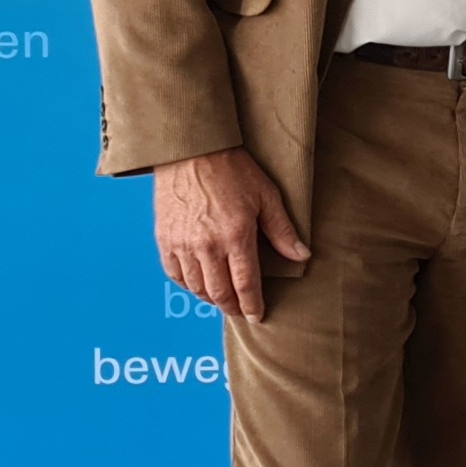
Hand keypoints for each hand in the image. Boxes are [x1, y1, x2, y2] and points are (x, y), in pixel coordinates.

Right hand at [155, 146, 309, 322]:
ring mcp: (182, 244)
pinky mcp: (164, 239)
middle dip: (232, 307)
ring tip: (222, 298)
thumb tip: (301, 255)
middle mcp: (207, 246)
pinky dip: (187, 284)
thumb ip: (282, 230)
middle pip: (220, 293)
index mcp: (236, 236)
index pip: (246, 284)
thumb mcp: (266, 196)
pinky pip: (174, 274)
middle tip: (241, 312)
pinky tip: (198, 283)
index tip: (257, 316)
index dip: (253, 305)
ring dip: (210, 298)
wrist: (192, 150)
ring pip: (196, 288)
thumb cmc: (233, 170)